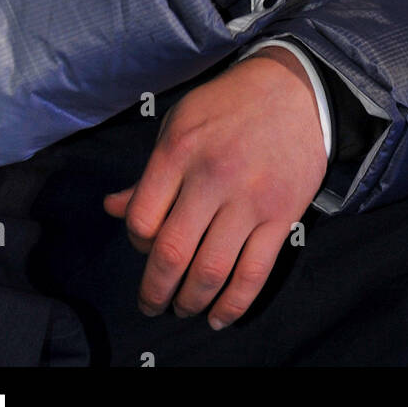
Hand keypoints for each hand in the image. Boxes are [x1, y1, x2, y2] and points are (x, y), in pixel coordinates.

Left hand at [103, 46, 327, 328]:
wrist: (295, 89)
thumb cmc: (230, 105)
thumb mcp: (180, 123)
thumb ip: (149, 172)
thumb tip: (112, 208)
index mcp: (179, 151)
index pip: (142, 218)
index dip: (136, 243)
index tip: (143, 247)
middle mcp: (212, 177)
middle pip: (172, 253)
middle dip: (155, 291)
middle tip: (151, 305)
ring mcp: (250, 199)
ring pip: (211, 271)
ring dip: (190, 302)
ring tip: (182, 309)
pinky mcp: (282, 215)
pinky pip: (254, 273)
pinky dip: (233, 305)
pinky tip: (218, 317)